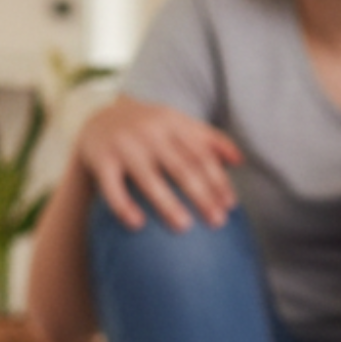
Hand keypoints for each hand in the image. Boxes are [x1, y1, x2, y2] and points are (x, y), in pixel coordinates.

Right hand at [75, 97, 240, 231]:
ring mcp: (124, 144)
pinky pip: (111, 185)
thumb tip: (241, 161)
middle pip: (181, 168)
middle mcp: (150, 132)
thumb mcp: (181, 124)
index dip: (218, 180)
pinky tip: (137, 224)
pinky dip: (123, 205)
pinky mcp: (100, 158)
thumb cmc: (152, 127)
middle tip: (217, 222)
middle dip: (201, 196)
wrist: (99, 114)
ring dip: (167, 203)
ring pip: (149, 178)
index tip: (230, 205)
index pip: (201, 155)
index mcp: (174, 124)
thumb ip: (212, 140)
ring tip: (184, 227)